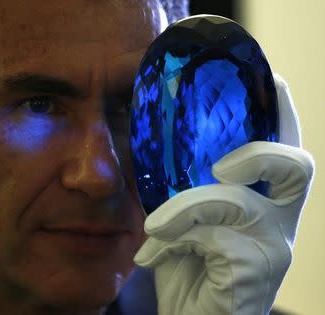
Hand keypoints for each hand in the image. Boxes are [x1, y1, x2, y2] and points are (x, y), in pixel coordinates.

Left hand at [133, 74, 314, 314]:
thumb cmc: (190, 264)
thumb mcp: (188, 216)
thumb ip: (185, 182)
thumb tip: (159, 142)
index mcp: (266, 200)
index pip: (287, 148)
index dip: (283, 112)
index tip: (269, 78)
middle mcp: (280, 220)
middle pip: (296, 167)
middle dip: (258, 152)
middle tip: (221, 166)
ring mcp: (272, 248)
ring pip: (233, 202)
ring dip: (182, 208)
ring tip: (154, 226)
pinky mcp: (252, 272)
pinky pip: (207, 238)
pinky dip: (171, 241)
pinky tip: (151, 256)